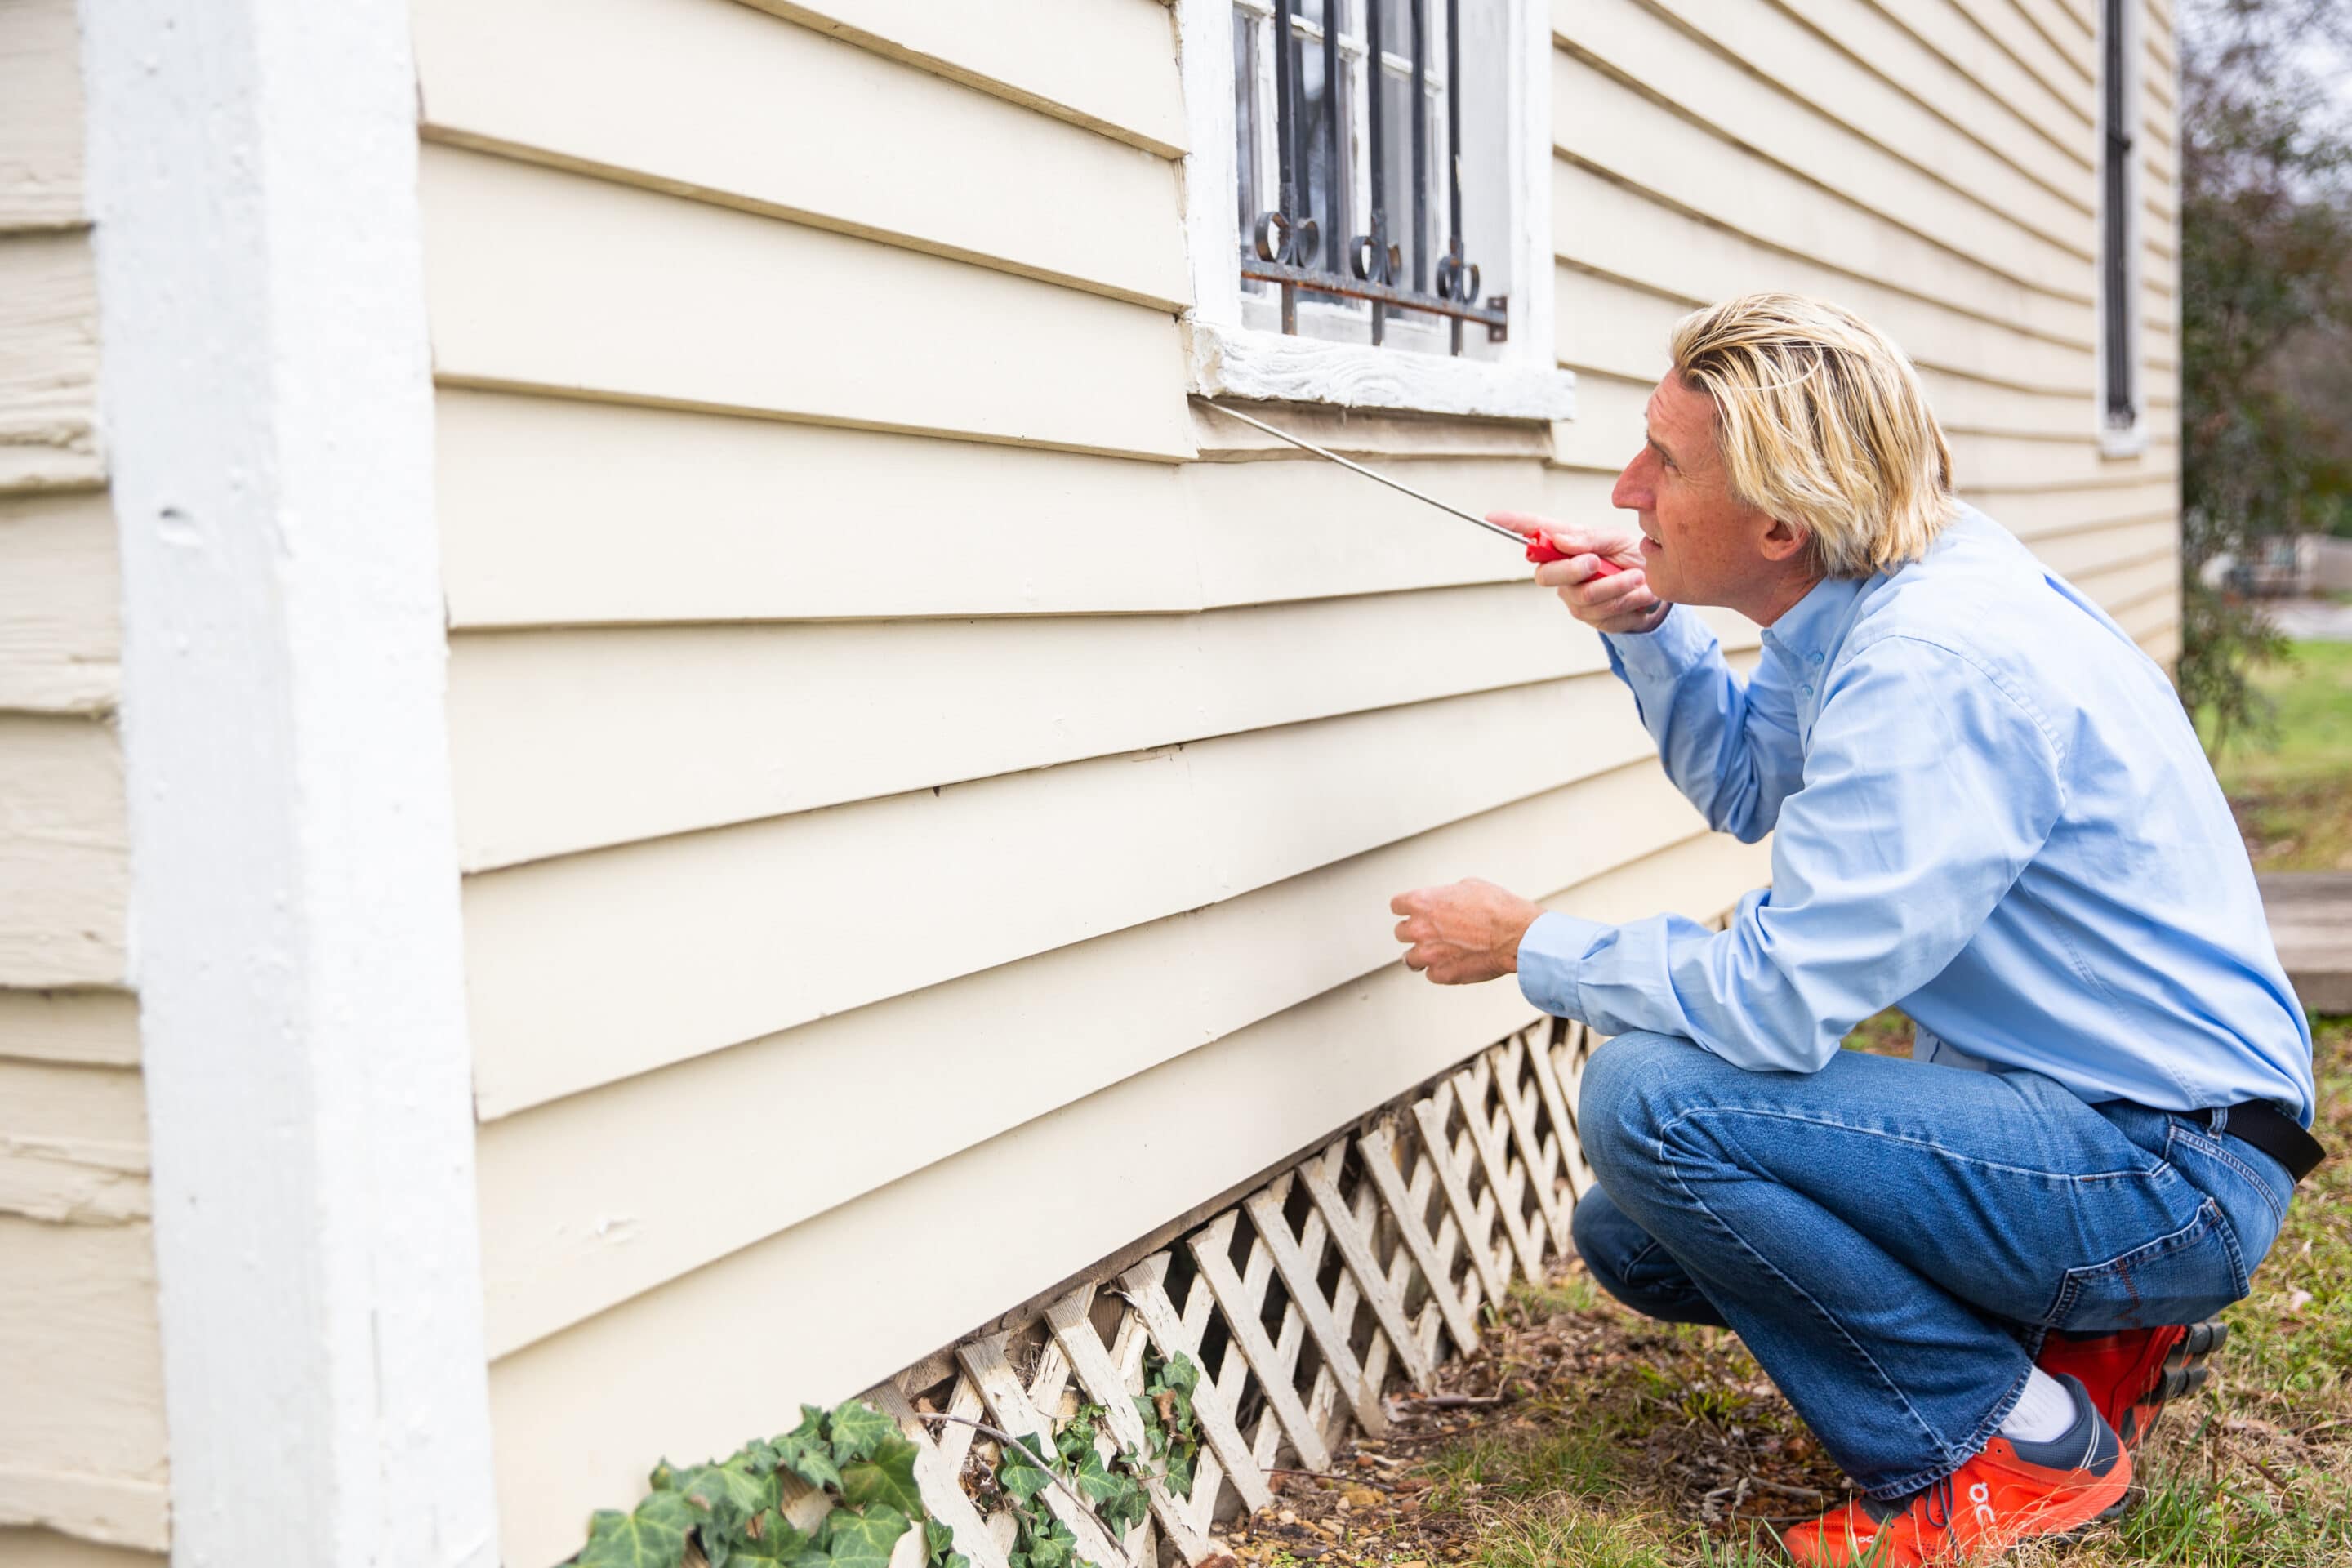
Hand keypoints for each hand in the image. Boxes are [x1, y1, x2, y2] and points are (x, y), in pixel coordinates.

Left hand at [1390, 878, 1544, 984]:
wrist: (1517, 935)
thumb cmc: (1498, 910)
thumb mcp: (1469, 887)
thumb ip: (1447, 896)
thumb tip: (1445, 901)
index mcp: (1423, 903)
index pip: (1397, 905)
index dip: (1406, 908)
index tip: (1411, 912)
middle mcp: (1420, 929)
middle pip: (1401, 932)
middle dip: (1415, 932)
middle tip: (1431, 932)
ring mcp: (1429, 954)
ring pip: (1409, 958)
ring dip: (1421, 955)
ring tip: (1438, 952)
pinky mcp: (1442, 974)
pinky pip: (1431, 974)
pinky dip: (1440, 970)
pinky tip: (1454, 963)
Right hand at [1487, 511, 1667, 633]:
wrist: (1657, 587)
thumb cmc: (1631, 556)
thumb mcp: (1616, 538)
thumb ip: (1589, 538)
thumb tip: (1559, 539)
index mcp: (1566, 544)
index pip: (1534, 533)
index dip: (1512, 525)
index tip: (1492, 516)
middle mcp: (1563, 573)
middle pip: (1546, 575)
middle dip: (1572, 569)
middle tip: (1596, 561)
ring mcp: (1574, 597)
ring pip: (1583, 597)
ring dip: (1615, 586)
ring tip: (1638, 576)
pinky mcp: (1591, 619)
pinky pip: (1604, 614)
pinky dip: (1627, 600)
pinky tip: (1638, 593)